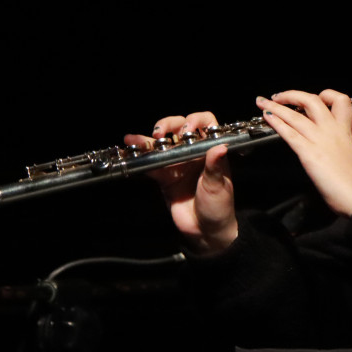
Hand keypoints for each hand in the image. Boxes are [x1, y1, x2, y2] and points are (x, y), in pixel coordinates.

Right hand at [123, 112, 238, 252]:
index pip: (206, 124)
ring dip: (149, 139)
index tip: (188, 129)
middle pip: (179, 128)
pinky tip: (131, 148)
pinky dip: (141, 156)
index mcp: (210, 150)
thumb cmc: (219, 206)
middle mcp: (193, 152)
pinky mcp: (165, 177)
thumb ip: (215, 166)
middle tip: (160, 133)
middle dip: (169, 125)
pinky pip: (151, 163)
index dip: (197, 121)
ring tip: (136, 139)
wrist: (205, 231)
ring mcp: (178, 163)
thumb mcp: (218, 185)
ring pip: (162, 144)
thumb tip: (221, 147)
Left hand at [256, 90, 351, 217]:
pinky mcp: (310, 154)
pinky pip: (290, 133)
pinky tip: (267, 118)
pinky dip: (276, 123)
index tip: (317, 97)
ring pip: (295, 115)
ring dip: (276, 106)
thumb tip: (329, 152)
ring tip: (263, 102)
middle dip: (292, 95)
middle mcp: (332, 131)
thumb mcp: (351, 156)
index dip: (327, 95)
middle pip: (312, 101)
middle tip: (279, 96)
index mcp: (345, 131)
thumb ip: (339, 149)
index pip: (340, 101)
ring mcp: (320, 140)